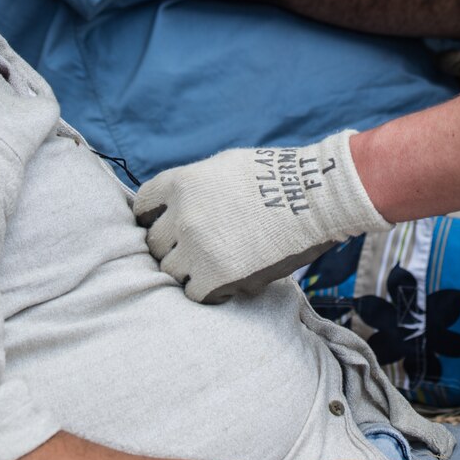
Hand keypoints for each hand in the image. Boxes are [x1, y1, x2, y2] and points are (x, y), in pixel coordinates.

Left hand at [134, 131, 390, 302]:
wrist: (316, 198)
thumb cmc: (277, 177)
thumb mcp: (225, 166)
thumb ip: (195, 185)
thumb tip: (176, 204)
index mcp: (182, 183)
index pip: (142, 205)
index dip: (151, 218)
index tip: (161, 226)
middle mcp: (183, 215)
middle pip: (153, 244)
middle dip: (171, 247)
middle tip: (194, 251)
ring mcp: (198, 248)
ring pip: (170, 271)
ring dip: (189, 270)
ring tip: (213, 267)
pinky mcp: (216, 275)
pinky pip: (193, 293)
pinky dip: (207, 290)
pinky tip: (225, 281)